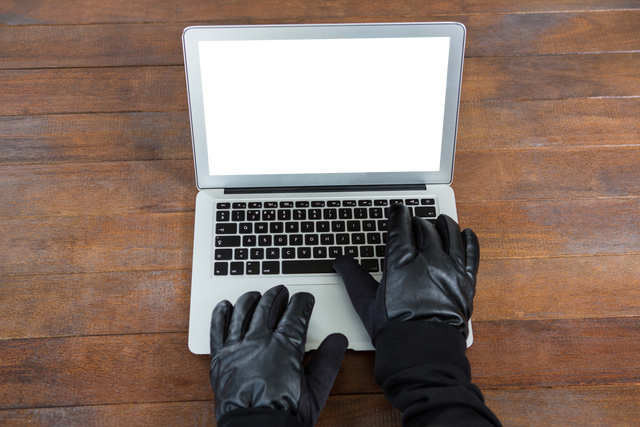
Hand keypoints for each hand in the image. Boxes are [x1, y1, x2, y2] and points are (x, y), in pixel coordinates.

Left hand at [209, 285, 347, 426]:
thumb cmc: (284, 414)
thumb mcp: (316, 391)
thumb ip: (328, 361)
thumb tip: (339, 340)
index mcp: (285, 346)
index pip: (296, 313)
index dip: (302, 302)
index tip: (304, 298)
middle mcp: (260, 341)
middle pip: (268, 307)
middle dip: (277, 295)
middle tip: (281, 292)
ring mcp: (238, 347)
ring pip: (243, 312)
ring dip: (251, 299)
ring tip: (256, 294)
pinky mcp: (220, 358)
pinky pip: (218, 329)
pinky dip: (221, 314)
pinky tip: (225, 306)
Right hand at [333, 204, 478, 339]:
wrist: (421, 349)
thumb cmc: (394, 327)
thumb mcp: (365, 300)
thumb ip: (352, 276)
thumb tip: (340, 261)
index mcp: (402, 261)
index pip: (400, 226)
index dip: (397, 214)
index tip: (397, 210)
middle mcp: (428, 260)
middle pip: (424, 228)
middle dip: (417, 221)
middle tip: (413, 221)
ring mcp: (450, 269)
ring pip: (449, 234)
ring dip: (443, 224)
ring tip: (439, 221)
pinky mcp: (466, 282)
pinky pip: (471, 254)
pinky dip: (469, 241)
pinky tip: (466, 234)